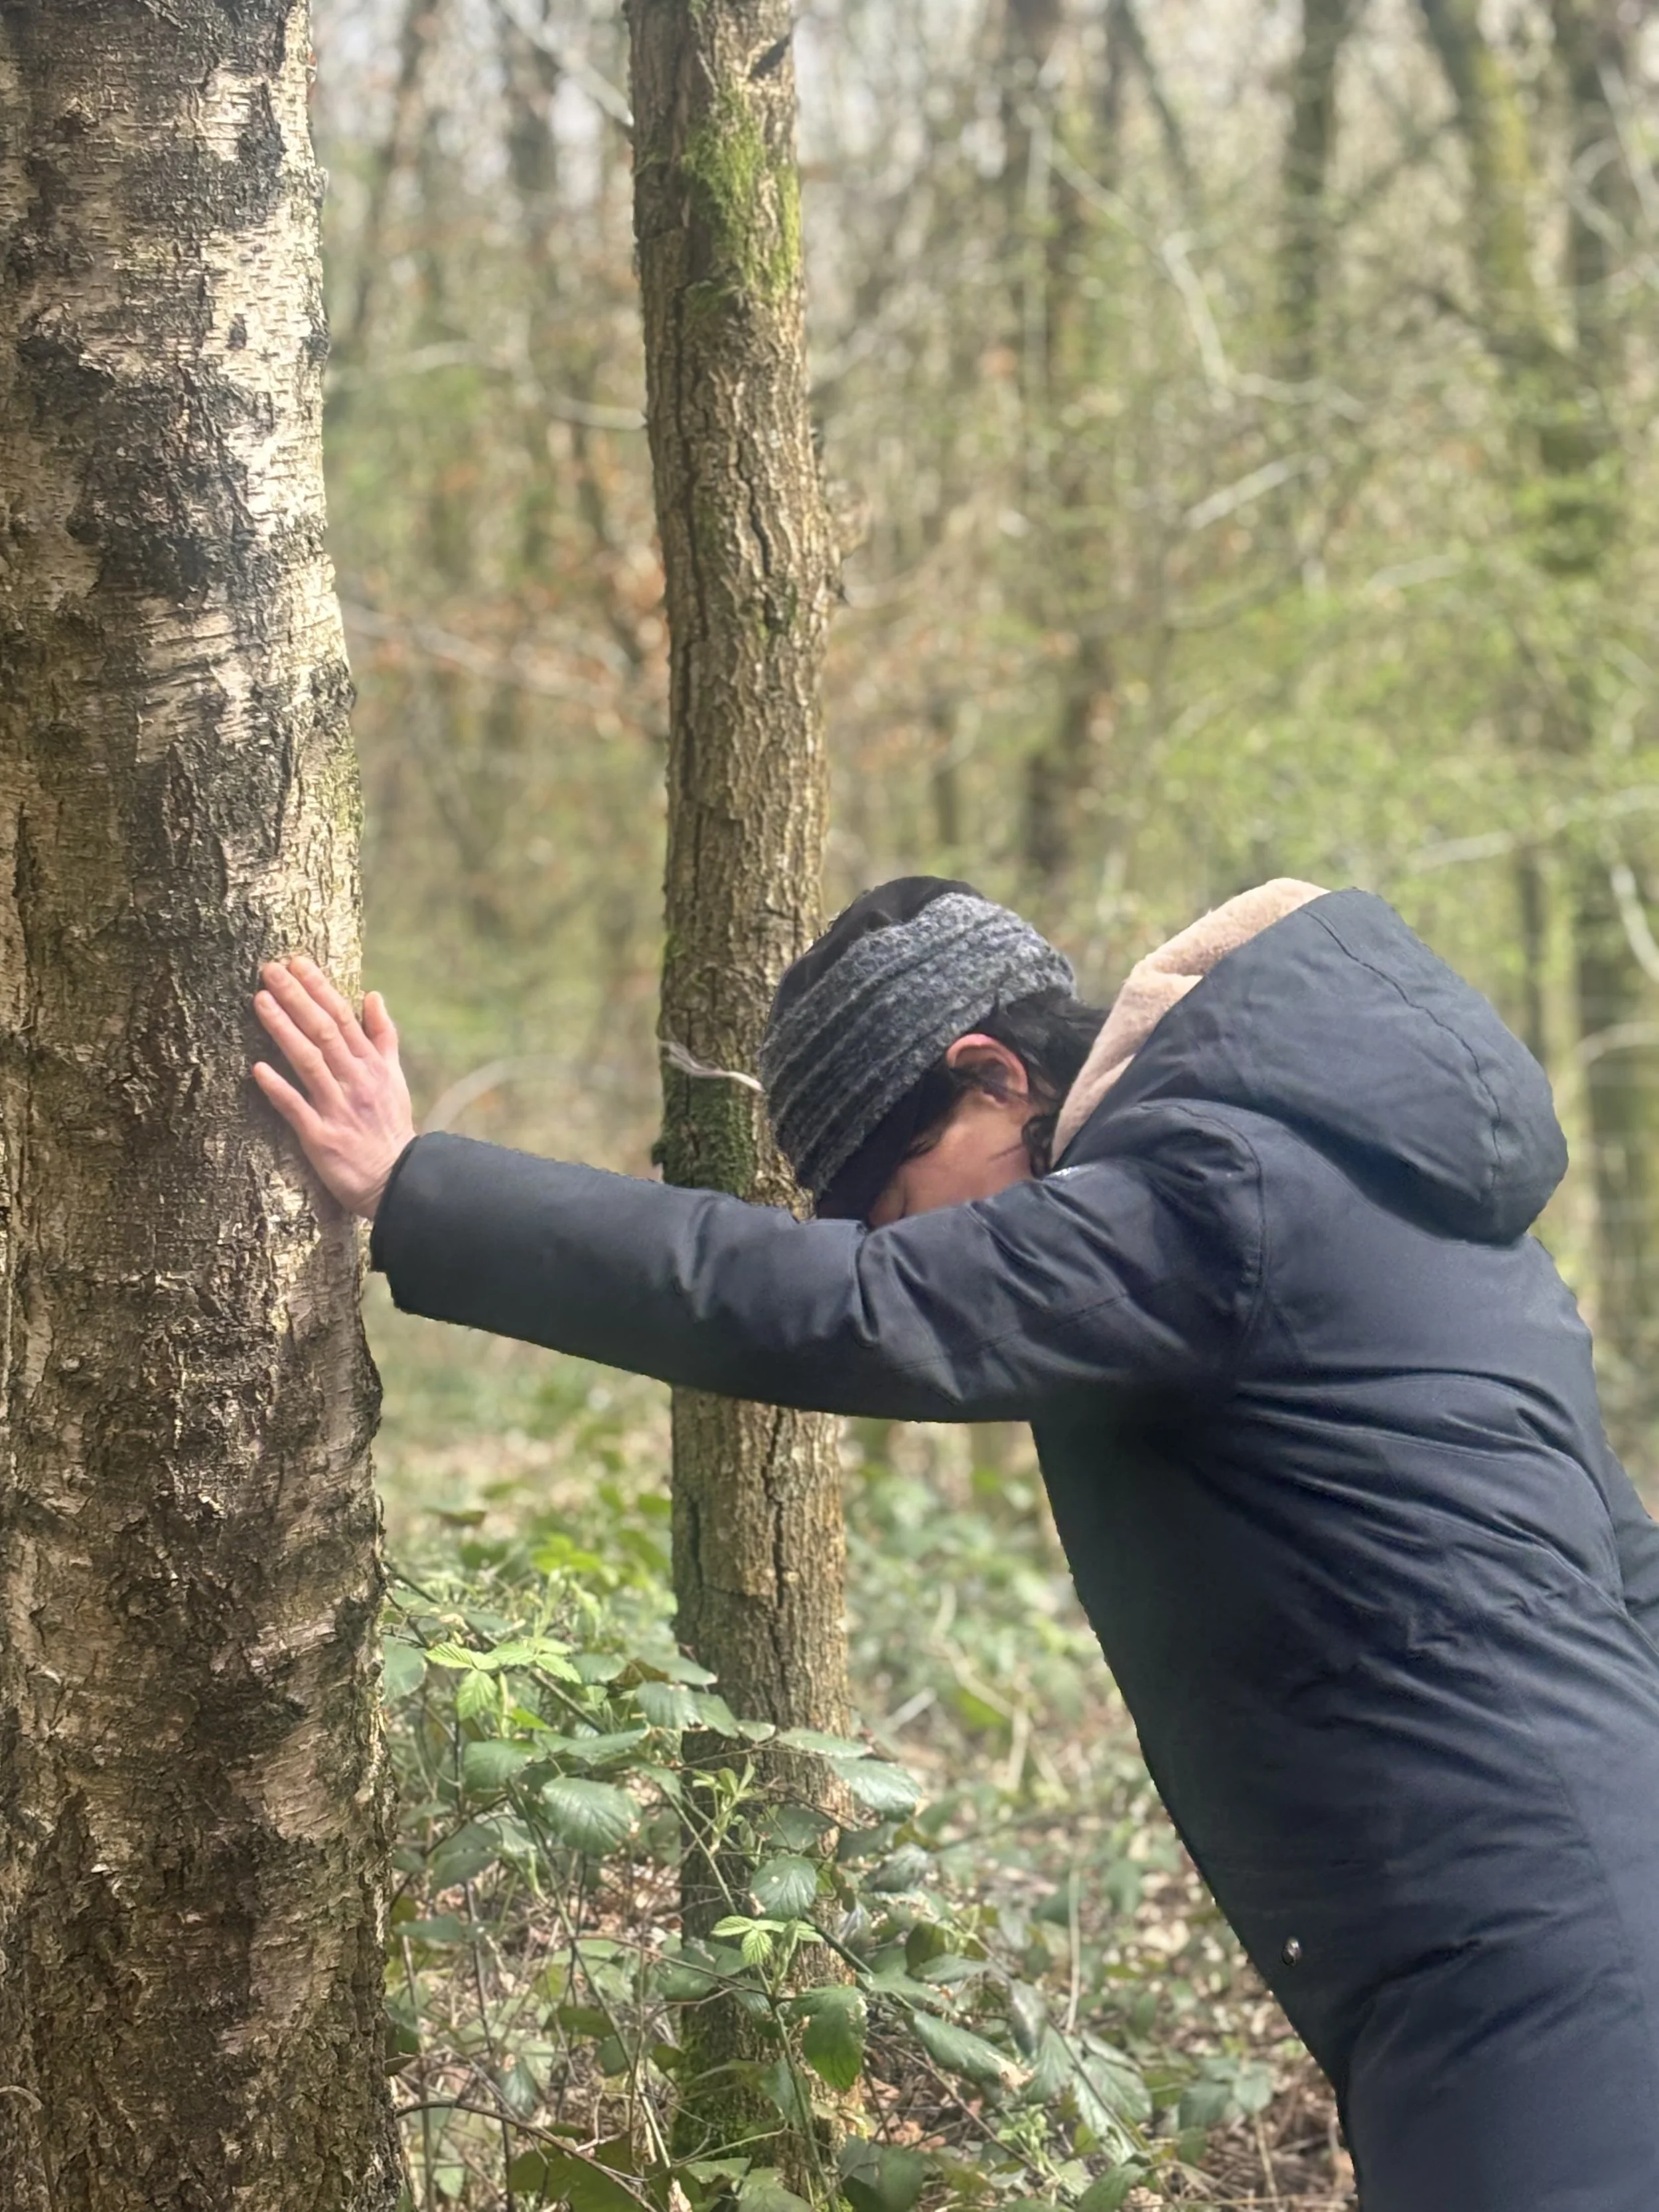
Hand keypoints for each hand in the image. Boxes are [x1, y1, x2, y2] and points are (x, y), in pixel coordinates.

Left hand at [251, 957, 415, 1218]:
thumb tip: (373, 995)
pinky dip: (278, 1088)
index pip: (342, 1018)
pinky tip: (257, 1068)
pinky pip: (296, 1109)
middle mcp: (355, 1081)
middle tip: (269, 969)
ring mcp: (338, 1108)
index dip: (318, 988)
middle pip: (323, 1032)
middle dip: (296, 998)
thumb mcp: (393, 1078)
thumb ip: (382, 1036)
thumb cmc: (389, 1127)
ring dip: (283, 1030)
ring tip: (260, 1001)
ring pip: (308, 1062)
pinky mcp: (321, 1138)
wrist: (396, 1180)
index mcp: (371, 1065)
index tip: (296, 962)